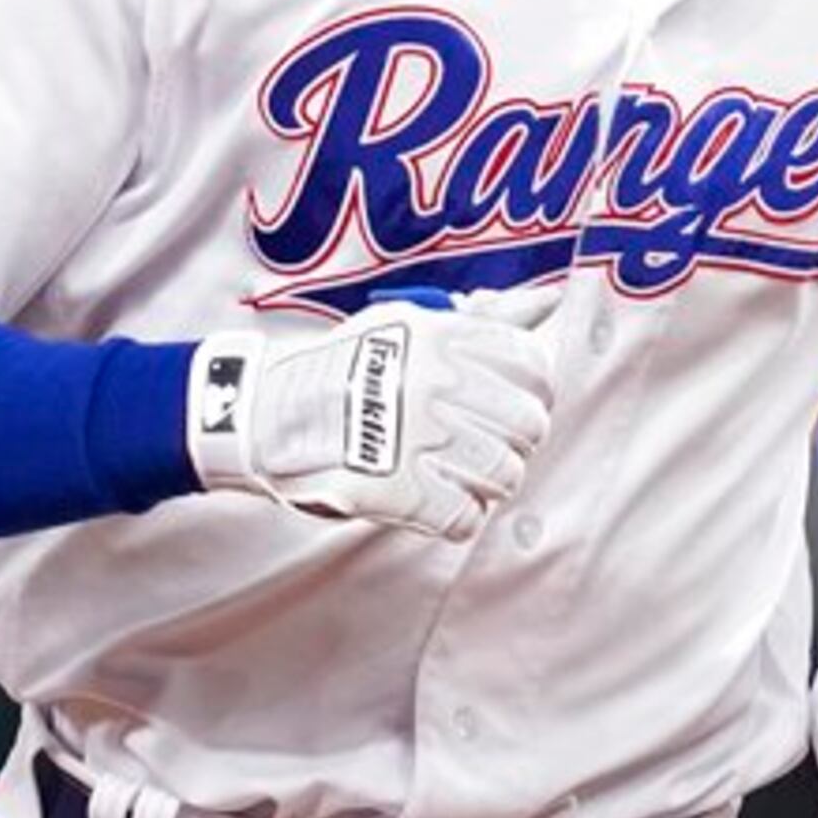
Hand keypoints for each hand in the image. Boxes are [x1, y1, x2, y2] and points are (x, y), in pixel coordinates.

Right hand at [187, 284, 561, 539]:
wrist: (267, 414)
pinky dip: (456, 517)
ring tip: (456, 474)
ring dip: (486, 482)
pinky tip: (434, 500)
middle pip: (528, 425)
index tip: (506, 403)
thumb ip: (484, 316)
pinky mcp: (395, 489)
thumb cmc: (348, 367)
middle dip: (513, 441)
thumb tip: (550, 299)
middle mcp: (433, 382)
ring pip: (504, 474)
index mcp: (441, 336)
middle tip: (479, 444)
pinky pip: (465, 518)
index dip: (532, 392)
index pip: (533, 366)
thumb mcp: (411, 322)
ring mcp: (415, 437)